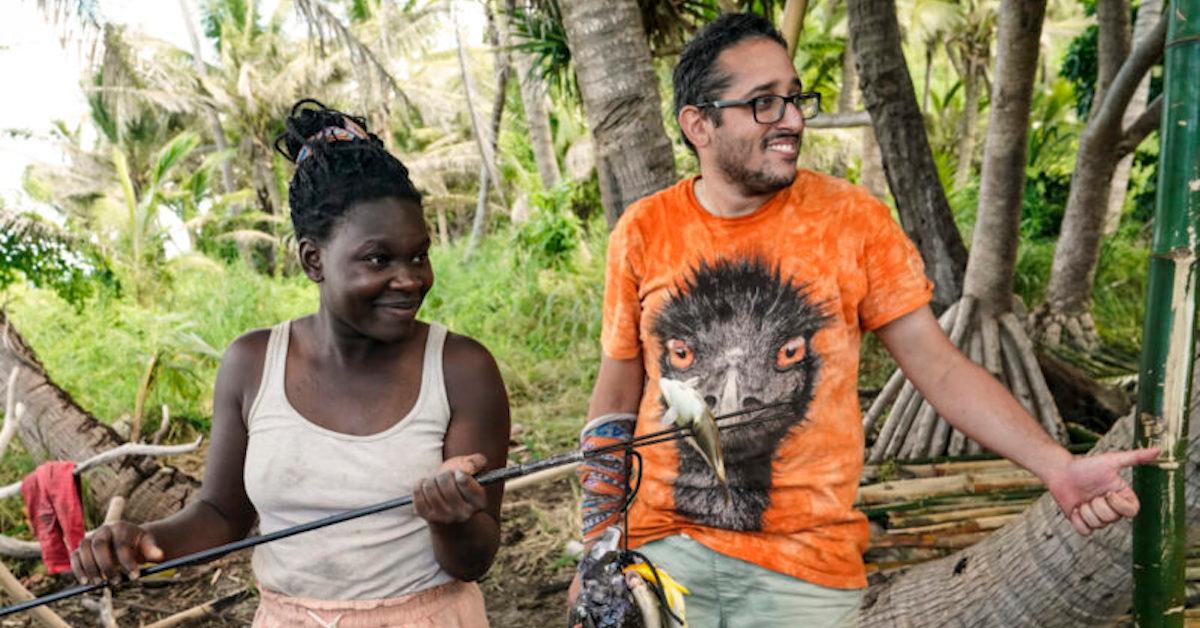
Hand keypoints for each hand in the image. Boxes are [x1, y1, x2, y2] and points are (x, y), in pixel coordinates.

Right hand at [70, 522, 163, 583]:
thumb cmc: (137, 543)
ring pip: (83, 550)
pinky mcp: (80, 548)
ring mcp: (90, 538)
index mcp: (120, 527)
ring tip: (99, 584)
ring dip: (90, 568)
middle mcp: (103, 530)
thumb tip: (159, 556)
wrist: (126, 541)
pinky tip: (85, 582)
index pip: (121, 544)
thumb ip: (153, 549)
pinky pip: (74, 557)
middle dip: (106, 565)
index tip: (135, 576)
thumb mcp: (148, 543)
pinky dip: (77, 569)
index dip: (127, 561)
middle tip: (116, 582)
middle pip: (99, 545)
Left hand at [413, 453, 488, 524]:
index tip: (457, 472)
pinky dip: (420, 484)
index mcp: (479, 502)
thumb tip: (467, 468)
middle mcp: (463, 514)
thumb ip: (477, 461)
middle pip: (446, 484)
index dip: (458, 472)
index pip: (463, 482)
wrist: (450, 504)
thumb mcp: (474, 469)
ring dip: (432, 479)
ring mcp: (444, 517)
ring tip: (437, 481)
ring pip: (430, 487)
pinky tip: (426, 485)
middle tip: (446, 475)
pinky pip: (418, 492)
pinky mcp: (427, 516)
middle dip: (444, 474)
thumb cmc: (461, 482)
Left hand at [1044, 447, 1159, 535]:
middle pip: (1112, 519)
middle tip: (1091, 494)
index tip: (1107, 492)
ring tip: (1082, 499)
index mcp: (1123, 497)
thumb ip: (1135, 457)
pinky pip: (1084, 531)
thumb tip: (1159, 451)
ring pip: (1098, 525)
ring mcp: (1098, 517)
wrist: (1061, 472)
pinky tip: (1075, 507)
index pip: (1132, 512)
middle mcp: (1113, 509)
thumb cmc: (1086, 466)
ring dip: (1086, 510)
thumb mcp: (1111, 460)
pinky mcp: (1083, 523)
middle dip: (1097, 505)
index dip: (1119, 505)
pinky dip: (1077, 519)